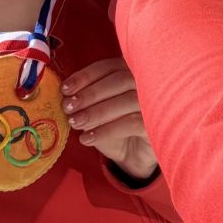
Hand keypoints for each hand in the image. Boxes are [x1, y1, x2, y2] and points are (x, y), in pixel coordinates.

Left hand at [61, 58, 156, 181]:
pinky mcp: (157, 123)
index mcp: (129, 71)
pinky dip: (106, 130)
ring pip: (124, 101)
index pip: (107, 67)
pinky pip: (131, 123)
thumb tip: (67, 96)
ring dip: (95, 112)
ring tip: (75, 123)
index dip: (85, 76)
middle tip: (69, 107)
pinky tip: (87, 139)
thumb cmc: (114, 126)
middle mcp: (146, 82)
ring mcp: (155, 102)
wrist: (133, 155)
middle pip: (117, 80)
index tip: (65, 89)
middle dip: (89, 94)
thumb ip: (85, 98)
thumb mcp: (97, 109)